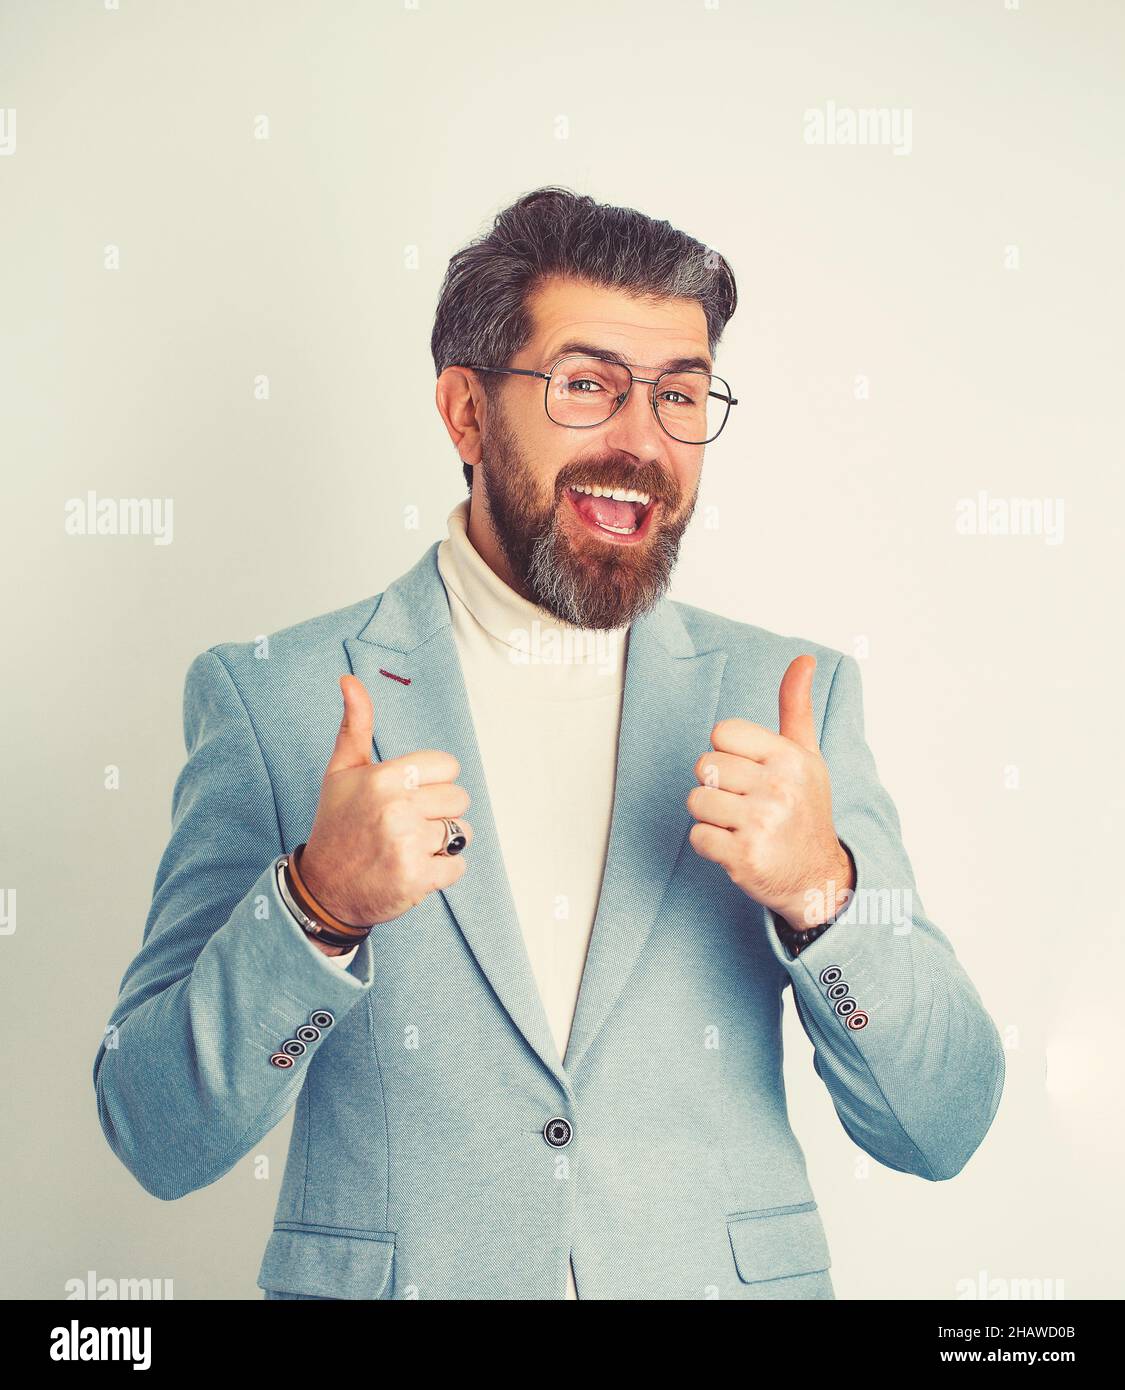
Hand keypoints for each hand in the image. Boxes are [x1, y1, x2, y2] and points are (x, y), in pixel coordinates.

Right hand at [299, 675, 472, 926]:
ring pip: (463, 832)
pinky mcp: (417, 878)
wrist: (323, 888)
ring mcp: (407, 844)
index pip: (448, 765)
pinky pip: (458, 865)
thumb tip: (349, 680)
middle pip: (459, 798)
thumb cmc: (337, 825)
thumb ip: (355, 725)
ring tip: (410, 847)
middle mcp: (396, 808)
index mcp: (383, 777)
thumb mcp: (341, 771)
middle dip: (440, 812)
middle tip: (408, 825)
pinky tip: (414, 869)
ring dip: (443, 843)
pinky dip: (443, 871)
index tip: (410, 795)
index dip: (433, 782)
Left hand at [687, 655, 853, 929]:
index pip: (722, 732)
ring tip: (739, 825)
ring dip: (710, 816)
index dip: (727, 752)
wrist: (818, 878)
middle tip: (744, 803)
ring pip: (696, 800)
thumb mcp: (807, 756)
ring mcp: (761, 823)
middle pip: (704, 766)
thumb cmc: (806, 811)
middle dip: (717, 786)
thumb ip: (796, 707)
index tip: (748, 772)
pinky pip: (697, 836)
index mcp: (790, 757)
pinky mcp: (744, 857)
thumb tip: (802, 659)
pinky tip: (736, 847)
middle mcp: (778, 788)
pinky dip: (709, 845)